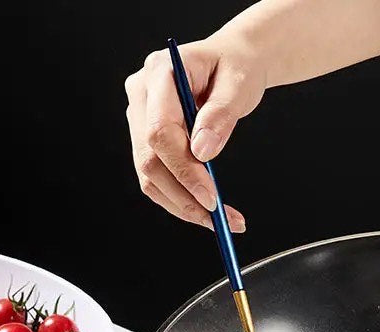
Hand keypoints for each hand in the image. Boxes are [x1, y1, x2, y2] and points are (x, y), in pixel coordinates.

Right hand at [124, 35, 265, 231]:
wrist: (233, 60)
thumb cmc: (237, 66)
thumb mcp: (239, 83)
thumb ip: (220, 115)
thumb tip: (202, 153)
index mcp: (160, 72)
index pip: (159, 131)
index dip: (183, 169)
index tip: (211, 196)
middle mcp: (141, 96)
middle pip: (150, 159)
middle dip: (184, 196)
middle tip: (219, 220)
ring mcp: (140, 119)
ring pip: (150, 176)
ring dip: (183, 206)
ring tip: (221, 222)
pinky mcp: (147, 140)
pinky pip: (158, 179)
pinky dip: (182, 200)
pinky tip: (207, 212)